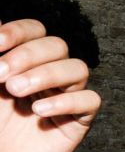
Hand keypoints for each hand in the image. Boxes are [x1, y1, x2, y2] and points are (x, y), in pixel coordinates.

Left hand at [0, 19, 100, 151]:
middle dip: (28, 55)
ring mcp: (67, 96)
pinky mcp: (79, 121)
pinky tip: (39, 111)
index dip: (19, 31)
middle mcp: (50, 74)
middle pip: (57, 45)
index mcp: (26, 60)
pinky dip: (67, 101)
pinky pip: (90, 101)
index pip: (36, 31)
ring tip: (16, 91)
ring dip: (47, 74)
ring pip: (77, 68)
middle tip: (1, 75)